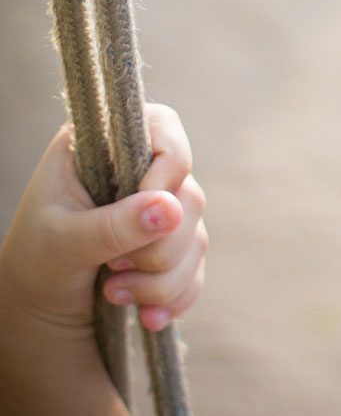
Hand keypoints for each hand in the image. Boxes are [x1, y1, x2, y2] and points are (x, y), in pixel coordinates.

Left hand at [0, 103, 207, 332]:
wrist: (37, 307)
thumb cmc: (36, 260)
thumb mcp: (62, 241)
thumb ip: (113, 225)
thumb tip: (170, 209)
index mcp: (107, 146)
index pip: (166, 132)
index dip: (166, 174)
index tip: (143, 213)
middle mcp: (142, 171)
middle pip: (188, 197)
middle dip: (157, 247)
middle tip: (113, 268)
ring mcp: (163, 208)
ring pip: (196, 238)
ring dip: (161, 279)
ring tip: (113, 294)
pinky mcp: (174, 244)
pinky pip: (198, 268)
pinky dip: (175, 295)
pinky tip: (146, 315)